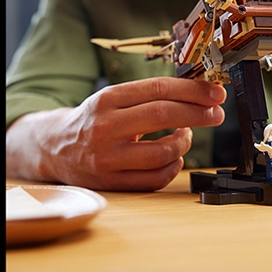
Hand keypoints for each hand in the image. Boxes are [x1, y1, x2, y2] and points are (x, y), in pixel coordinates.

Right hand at [5, 77, 225, 190]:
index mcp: (107, 99)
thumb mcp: (112, 99)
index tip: (215, 93)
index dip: (193, 91)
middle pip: (163, 115)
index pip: (158, 89)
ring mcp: (107, 157)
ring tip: (186, 136)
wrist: (55, 147)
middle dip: (198, 113)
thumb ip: (147, 96)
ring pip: (163, 152)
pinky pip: (155, 178)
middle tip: (217, 113)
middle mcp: (105, 126)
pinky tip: (174, 158)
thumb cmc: (93, 120)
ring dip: (184, 143)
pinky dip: (173, 167)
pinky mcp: (111, 181)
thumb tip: (197, 93)